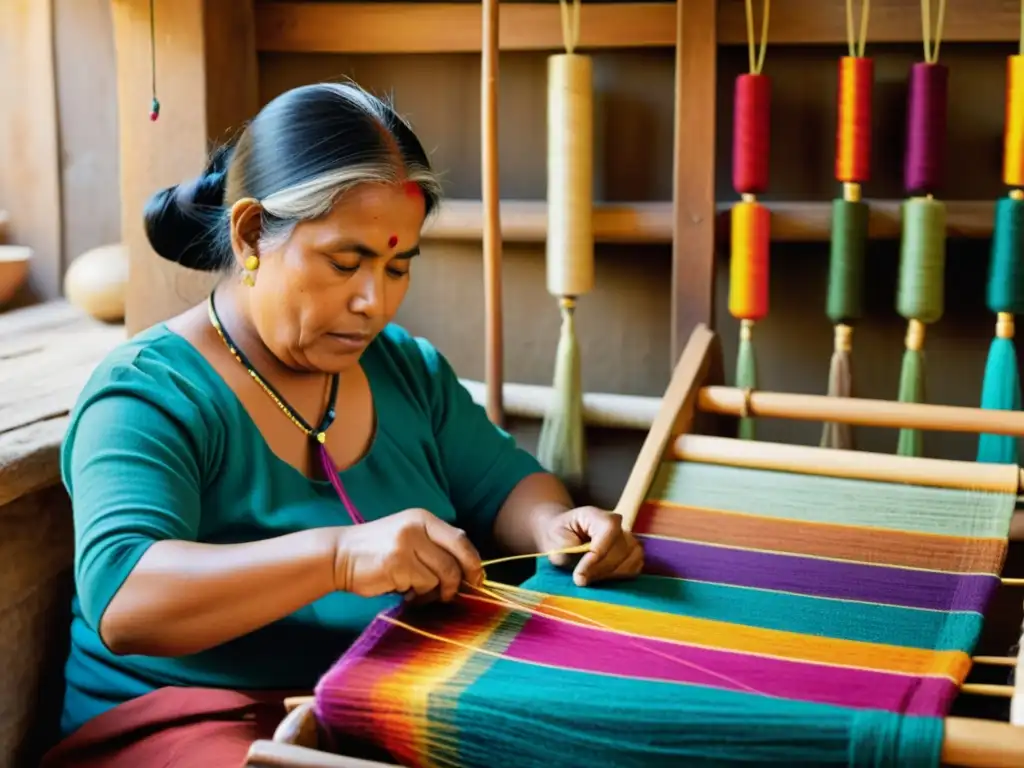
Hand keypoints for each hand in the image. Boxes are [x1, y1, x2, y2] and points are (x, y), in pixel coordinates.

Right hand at [332, 508, 483, 603]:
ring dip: (432, 590)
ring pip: (441, 575)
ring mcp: (407, 544)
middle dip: (459, 581)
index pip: (460, 539)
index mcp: (423, 518)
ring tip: (415, 590)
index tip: (477, 579)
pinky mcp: (397, 563)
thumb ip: (434, 547)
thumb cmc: (375, 551)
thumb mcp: (407, 537)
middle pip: (456, 559)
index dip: (473, 562)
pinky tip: (402, 590)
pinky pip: (422, 585)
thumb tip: (467, 572)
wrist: (337, 555)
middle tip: (451, 594)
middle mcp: (417, 527)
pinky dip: (416, 594)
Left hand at [540, 506, 643, 586]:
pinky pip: (634, 567)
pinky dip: (619, 576)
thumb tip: (582, 576)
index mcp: (596, 515)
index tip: (579, 574)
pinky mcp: (632, 552)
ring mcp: (627, 537)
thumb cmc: (560, 536)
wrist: (565, 535)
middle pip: (619, 549)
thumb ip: (569, 554)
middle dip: (599, 570)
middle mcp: (616, 523)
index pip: (608, 531)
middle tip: (580, 580)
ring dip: (609, 575)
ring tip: (590, 578)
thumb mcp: (556, 542)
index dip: (596, 556)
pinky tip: (602, 577)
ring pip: (629, 560)